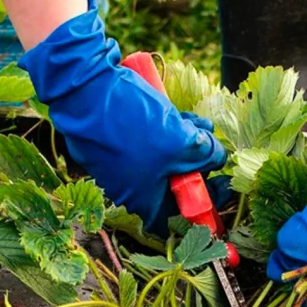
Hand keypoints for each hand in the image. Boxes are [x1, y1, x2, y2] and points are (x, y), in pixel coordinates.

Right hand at [18, 0, 226, 233]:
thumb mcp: (181, 142)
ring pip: (164, 160)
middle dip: (199, 167)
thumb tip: (217, 155)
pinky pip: (150, 145)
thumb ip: (206, 154)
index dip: (204, 205)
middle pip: (174, 186)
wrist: (85, 89)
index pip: (179, 217)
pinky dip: (169, 133)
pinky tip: (186, 118)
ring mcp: (121, 163)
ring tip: (204, 127)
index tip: (221, 188)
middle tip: (215, 150)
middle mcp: (130, 187)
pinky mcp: (117, 141)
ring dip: (188, 145)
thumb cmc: (133, 125)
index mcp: (143, 200)